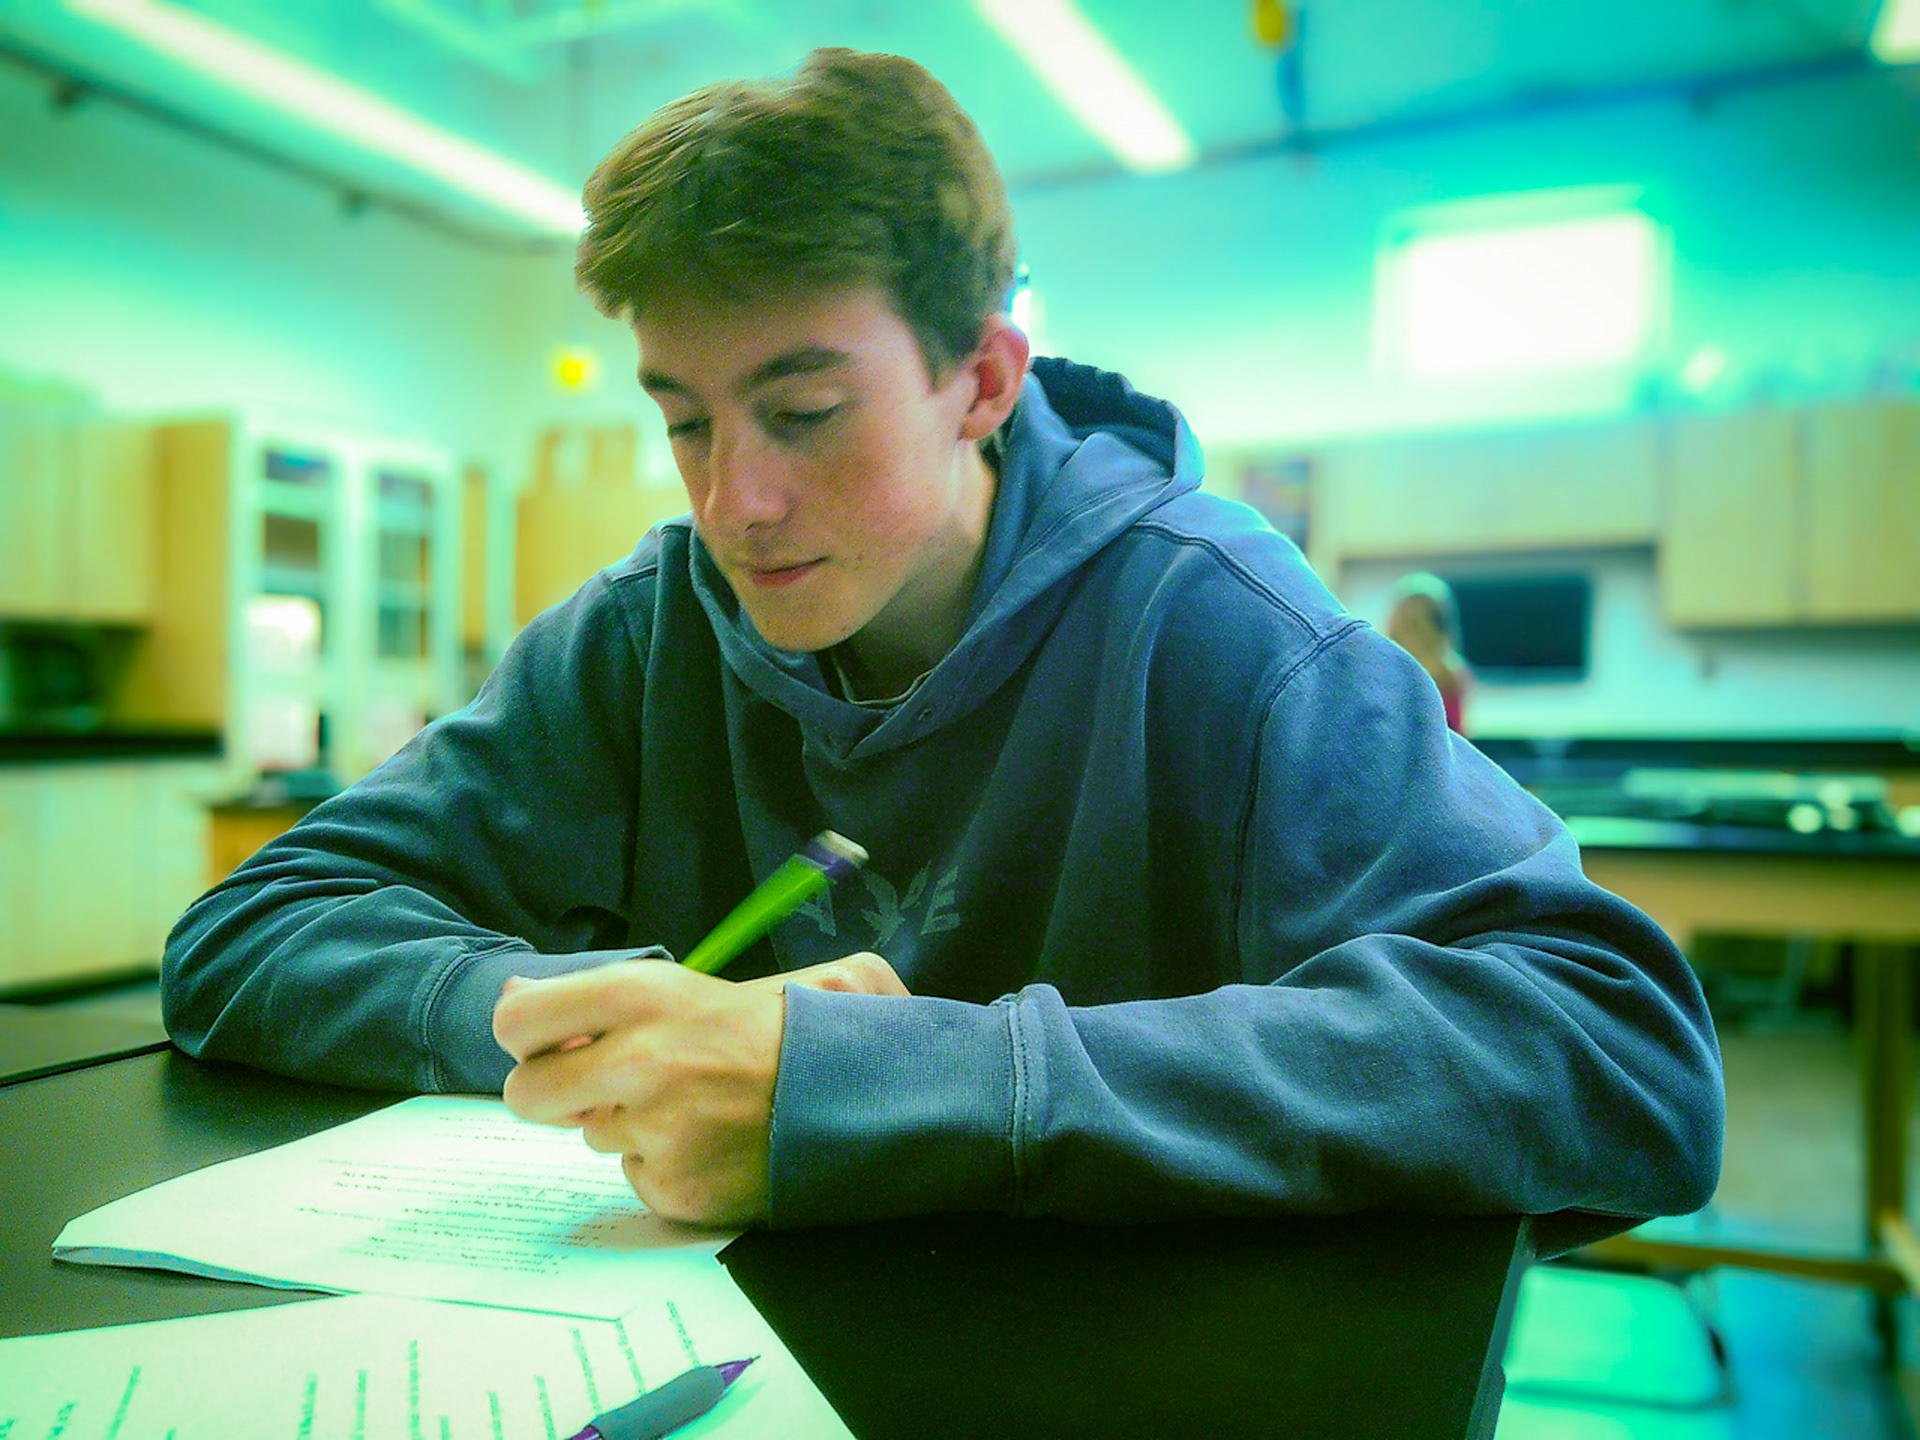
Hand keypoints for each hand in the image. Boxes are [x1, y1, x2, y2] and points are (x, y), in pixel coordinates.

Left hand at [493, 953, 906, 1225]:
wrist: (883, 1098)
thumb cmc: (814, 1029)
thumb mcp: (734, 977)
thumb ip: (616, 985)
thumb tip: (524, 985)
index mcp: (648, 996)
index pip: (520, 1017)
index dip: (527, 1032)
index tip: (552, 1040)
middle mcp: (637, 1064)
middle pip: (525, 1093)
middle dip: (554, 1090)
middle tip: (602, 1085)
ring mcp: (654, 1134)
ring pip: (595, 1136)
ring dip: (632, 1125)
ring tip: (701, 1108)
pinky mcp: (675, 1192)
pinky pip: (641, 1179)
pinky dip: (671, 1167)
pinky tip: (721, 1146)